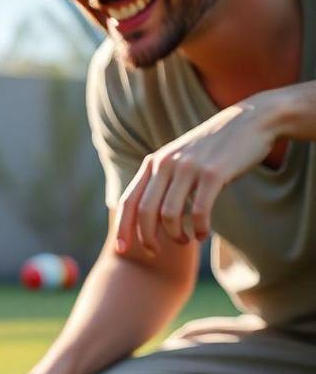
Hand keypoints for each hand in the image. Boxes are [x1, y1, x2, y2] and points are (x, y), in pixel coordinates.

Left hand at [115, 92, 282, 254]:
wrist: (252, 120)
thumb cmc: (214, 148)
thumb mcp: (180, 159)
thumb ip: (162, 180)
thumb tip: (146, 216)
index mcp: (154, 162)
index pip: (128, 201)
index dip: (122, 228)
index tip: (122, 250)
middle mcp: (166, 163)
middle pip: (144, 212)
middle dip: (146, 238)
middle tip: (155, 252)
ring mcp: (189, 167)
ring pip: (169, 214)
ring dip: (175, 235)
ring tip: (185, 240)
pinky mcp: (213, 173)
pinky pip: (199, 211)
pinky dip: (199, 229)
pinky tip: (202, 234)